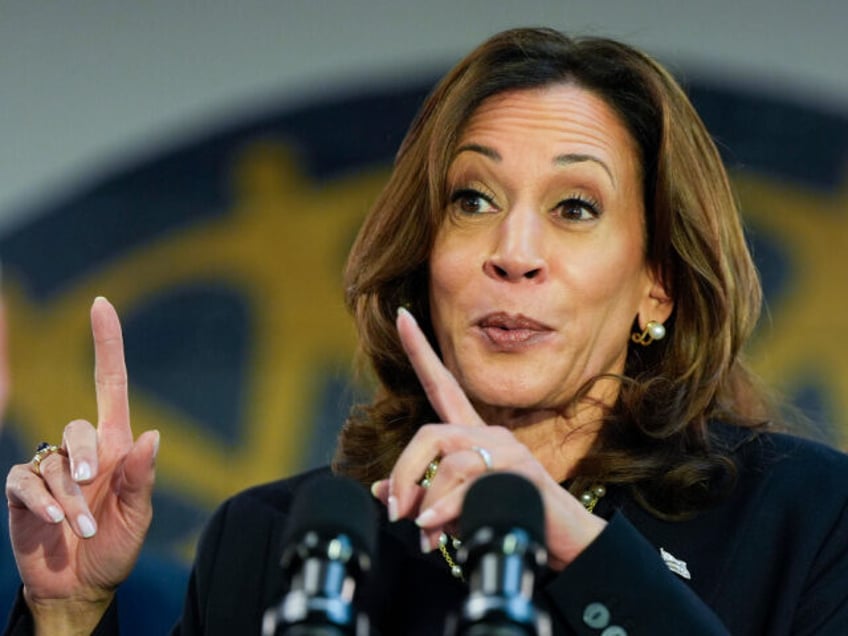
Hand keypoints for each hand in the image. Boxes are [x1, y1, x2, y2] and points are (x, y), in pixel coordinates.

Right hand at [4, 297, 158, 631]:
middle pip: (77, 427)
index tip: (101, 305)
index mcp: (115, 448)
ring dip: (68, 497)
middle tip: (93, 490)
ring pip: (50, 461)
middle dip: (84, 459)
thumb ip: (142, 477)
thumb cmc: (116, 546)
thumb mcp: (139, 515)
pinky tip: (54, 522)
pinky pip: (24, 481)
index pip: (111, 385)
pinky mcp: (22, 492)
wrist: (80, 586)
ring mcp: (49, 470)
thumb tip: (152, 434)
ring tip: (83, 528)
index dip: (106, 344)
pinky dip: (41, 501)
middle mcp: (81, 452)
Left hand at [375, 307, 604, 569]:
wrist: (564, 539)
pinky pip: (470, 486)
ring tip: (427, 535)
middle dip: (404, 474)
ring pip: (449, 464)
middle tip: (396, 513)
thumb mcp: (455, 506)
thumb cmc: (509, 517)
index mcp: (474, 436)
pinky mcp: (523, 473)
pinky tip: (438, 528)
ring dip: (428, 503)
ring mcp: (509, 451)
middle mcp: (492, 434)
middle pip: (430, 435)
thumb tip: (380, 491)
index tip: (400, 316)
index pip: (442, 385)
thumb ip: (422, 493)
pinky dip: (445, 511)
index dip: (420, 352)